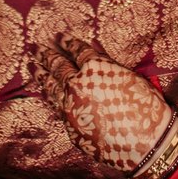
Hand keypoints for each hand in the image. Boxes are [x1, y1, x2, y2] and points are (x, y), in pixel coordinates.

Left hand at [30, 34, 171, 171]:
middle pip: (57, 67)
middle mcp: (78, 85)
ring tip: (31, 66)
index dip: (67, 42)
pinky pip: (56, 107)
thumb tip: (94, 50)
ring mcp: (70, 107)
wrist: (146, 143)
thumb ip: (108, 64)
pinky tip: (46, 92)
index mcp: (95, 68)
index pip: (77, 50)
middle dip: (46, 55)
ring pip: (51, 88)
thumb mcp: (130, 77)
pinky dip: (49, 97)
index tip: (58, 36)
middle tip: (35, 47)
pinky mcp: (70, 126)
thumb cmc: (146, 107)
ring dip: (40, 75)